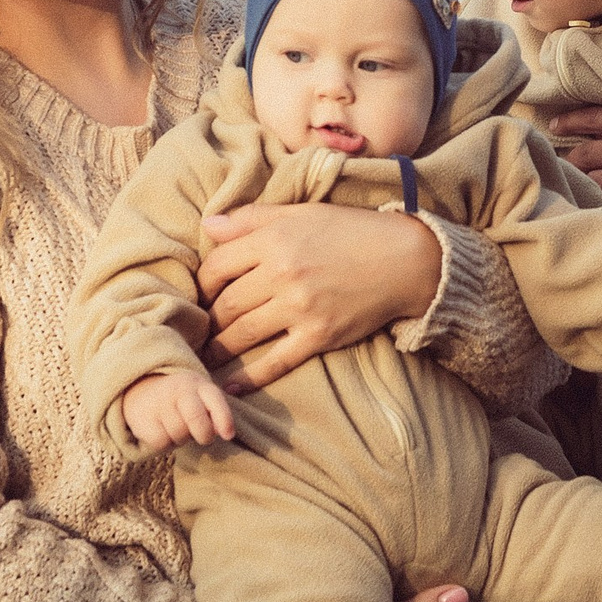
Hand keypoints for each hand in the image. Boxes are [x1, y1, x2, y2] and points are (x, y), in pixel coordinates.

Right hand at [121, 371, 232, 449]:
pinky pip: (161, 442)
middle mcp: (179, 389)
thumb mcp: (202, 398)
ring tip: (179, 430)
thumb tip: (226, 432)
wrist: (142, 389)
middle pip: (196, 418)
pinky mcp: (144, 418)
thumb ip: (217, 412)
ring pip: (179, 433)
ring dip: (182, 440)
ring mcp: (160, 402)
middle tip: (204, 438)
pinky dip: (166, 445)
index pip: (215, 399)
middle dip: (204, 434)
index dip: (224, 419)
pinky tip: (164, 433)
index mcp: (199, 384)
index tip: (228, 435)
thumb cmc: (183, 401)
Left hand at [198, 202, 443, 394]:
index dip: (200, 284)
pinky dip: (248, 378)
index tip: (199, 296)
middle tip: (195, 332)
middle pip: (224, 305)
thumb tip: (209, 225)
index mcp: (275, 239)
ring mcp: (300, 307)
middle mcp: (283, 273)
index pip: (217, 266)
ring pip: (242, 334)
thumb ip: (254, 217)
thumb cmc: (351, 231)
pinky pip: (275, 362)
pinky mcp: (319, 336)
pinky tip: (229, 388)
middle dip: (204, 321)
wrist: (406, 260)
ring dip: (217, 351)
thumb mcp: (303, 212)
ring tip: (202, 360)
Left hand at [549, 106, 601, 243]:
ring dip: (580, 184)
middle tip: (560, 163)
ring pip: (592, 180)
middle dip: (571, 159)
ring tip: (572, 187)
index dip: (573, 119)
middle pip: (587, 152)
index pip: (600, 117)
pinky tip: (587, 207)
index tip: (555, 124)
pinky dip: (594, 206)